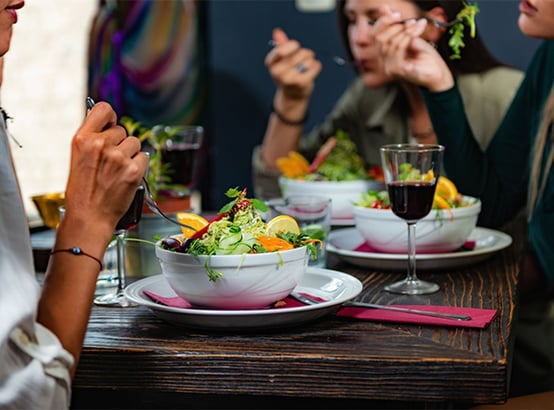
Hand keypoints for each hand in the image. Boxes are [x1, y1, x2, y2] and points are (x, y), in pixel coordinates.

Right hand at [63, 101, 147, 236]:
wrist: (89, 217)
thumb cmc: (83, 192)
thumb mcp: (78, 158)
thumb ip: (92, 138)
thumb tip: (108, 123)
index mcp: (82, 139)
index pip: (103, 109)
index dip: (110, 117)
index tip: (111, 126)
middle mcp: (101, 144)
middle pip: (122, 130)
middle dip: (119, 143)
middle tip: (110, 163)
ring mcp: (119, 157)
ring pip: (135, 143)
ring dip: (130, 155)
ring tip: (117, 171)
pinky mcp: (134, 170)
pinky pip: (144, 157)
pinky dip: (139, 166)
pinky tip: (126, 177)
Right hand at [265, 28, 321, 101]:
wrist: (292, 95)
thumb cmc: (287, 73)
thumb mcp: (282, 59)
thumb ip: (281, 45)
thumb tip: (277, 31)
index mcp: (271, 63)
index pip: (282, 49)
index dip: (292, 46)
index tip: (295, 47)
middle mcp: (277, 72)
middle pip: (300, 53)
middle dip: (305, 53)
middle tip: (304, 58)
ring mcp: (288, 79)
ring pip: (308, 59)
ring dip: (311, 60)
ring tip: (307, 66)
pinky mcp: (301, 83)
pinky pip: (314, 66)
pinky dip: (316, 66)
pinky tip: (313, 69)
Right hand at [372, 6, 453, 91]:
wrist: (438, 73)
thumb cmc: (425, 57)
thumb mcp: (410, 36)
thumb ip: (397, 25)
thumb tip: (384, 8)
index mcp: (385, 52)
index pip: (375, 35)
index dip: (383, 22)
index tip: (397, 14)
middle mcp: (384, 61)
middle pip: (379, 38)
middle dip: (395, 26)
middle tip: (411, 22)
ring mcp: (390, 66)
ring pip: (390, 43)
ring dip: (406, 30)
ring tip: (418, 26)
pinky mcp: (398, 70)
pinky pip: (398, 49)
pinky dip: (408, 37)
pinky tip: (417, 33)